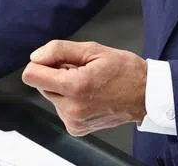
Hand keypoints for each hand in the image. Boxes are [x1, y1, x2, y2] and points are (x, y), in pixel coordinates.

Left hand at [21, 40, 146, 136]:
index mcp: (75, 86)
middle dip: (55, 74)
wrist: (146, 96)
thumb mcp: (94, 49)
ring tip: (89, 82)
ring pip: (52, 96)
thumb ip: (59, 50)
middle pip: (41, 85)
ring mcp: (73, 121)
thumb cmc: (125, 70)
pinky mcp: (76, 128)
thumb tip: (36, 56)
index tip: (57, 60)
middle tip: (81, 70)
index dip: (41, 63)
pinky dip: (71, 100)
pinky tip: (90, 95)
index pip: (31, 75)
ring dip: (64, 87)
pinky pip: (61, 108)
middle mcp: (71, 108)